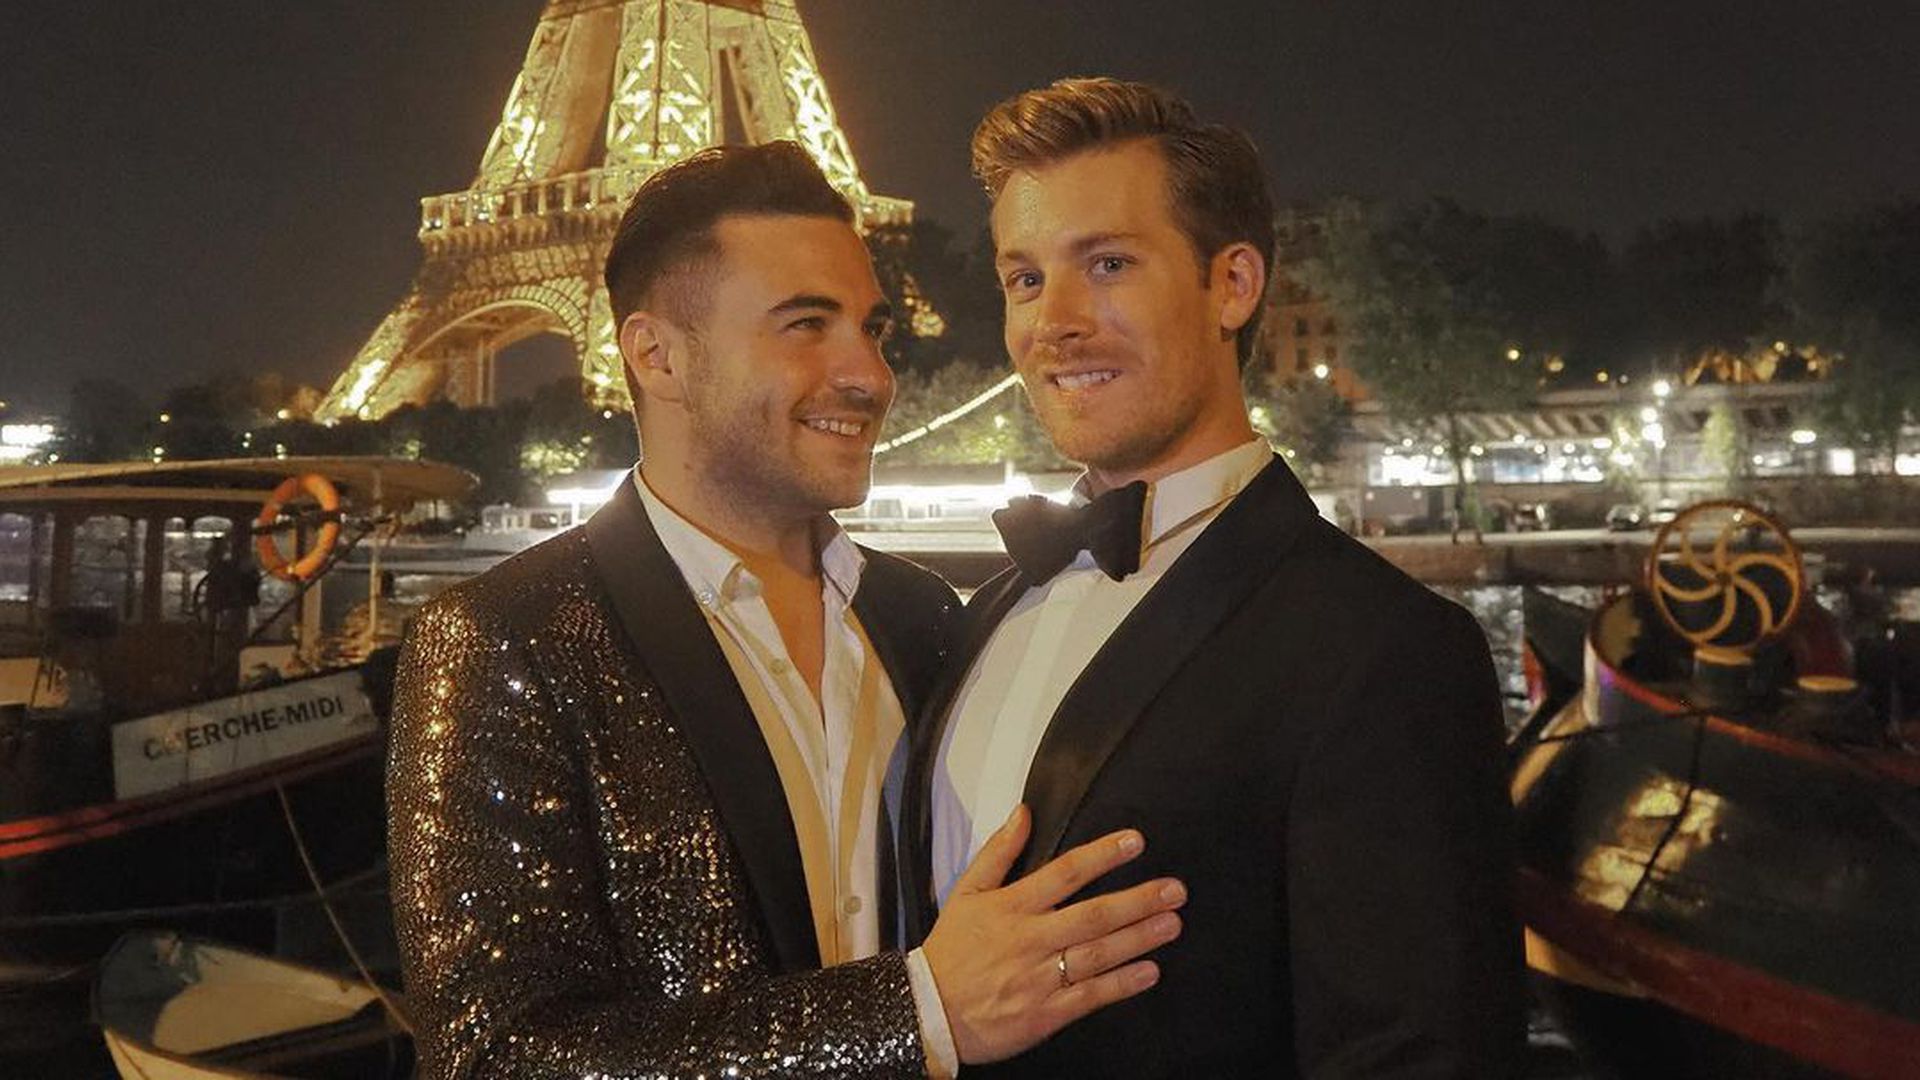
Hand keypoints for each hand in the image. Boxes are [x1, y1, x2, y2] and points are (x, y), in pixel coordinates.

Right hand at [921, 804, 1185, 1064]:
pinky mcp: (1046, 1013)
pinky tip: (1149, 971)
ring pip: (1097, 954)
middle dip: (1137, 900)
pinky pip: (1091, 996)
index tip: (1135, 842)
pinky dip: (1122, 984)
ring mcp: (1040, 978)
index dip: (1102, 856)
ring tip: (1171, 923)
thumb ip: (998, 852)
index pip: (1064, 873)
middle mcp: (1030, 940)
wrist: (929, 1011)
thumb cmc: (951, 951)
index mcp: (1012, 907)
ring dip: (1138, 938)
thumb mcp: (966, 893)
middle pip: (1092, 915)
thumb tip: (1023, 813)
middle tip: (1174, 889)